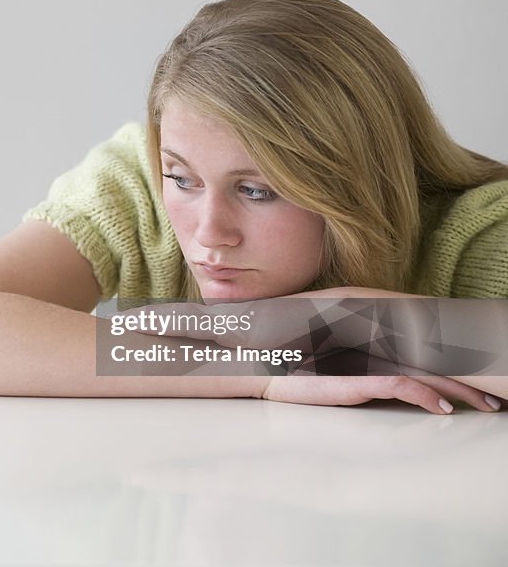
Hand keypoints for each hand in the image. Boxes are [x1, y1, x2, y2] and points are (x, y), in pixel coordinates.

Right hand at [261, 352, 502, 413]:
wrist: (260, 364)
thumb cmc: (291, 364)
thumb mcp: (332, 360)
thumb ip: (361, 359)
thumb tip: (391, 373)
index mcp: (370, 335)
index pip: (421, 345)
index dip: (452, 361)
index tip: (475, 378)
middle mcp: (374, 341)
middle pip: (433, 358)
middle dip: (468, 377)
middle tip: (494, 397)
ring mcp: (367, 357)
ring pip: (427, 371)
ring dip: (459, 390)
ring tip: (484, 406)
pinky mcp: (359, 376)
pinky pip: (403, 385)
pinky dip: (427, 396)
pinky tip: (443, 409)